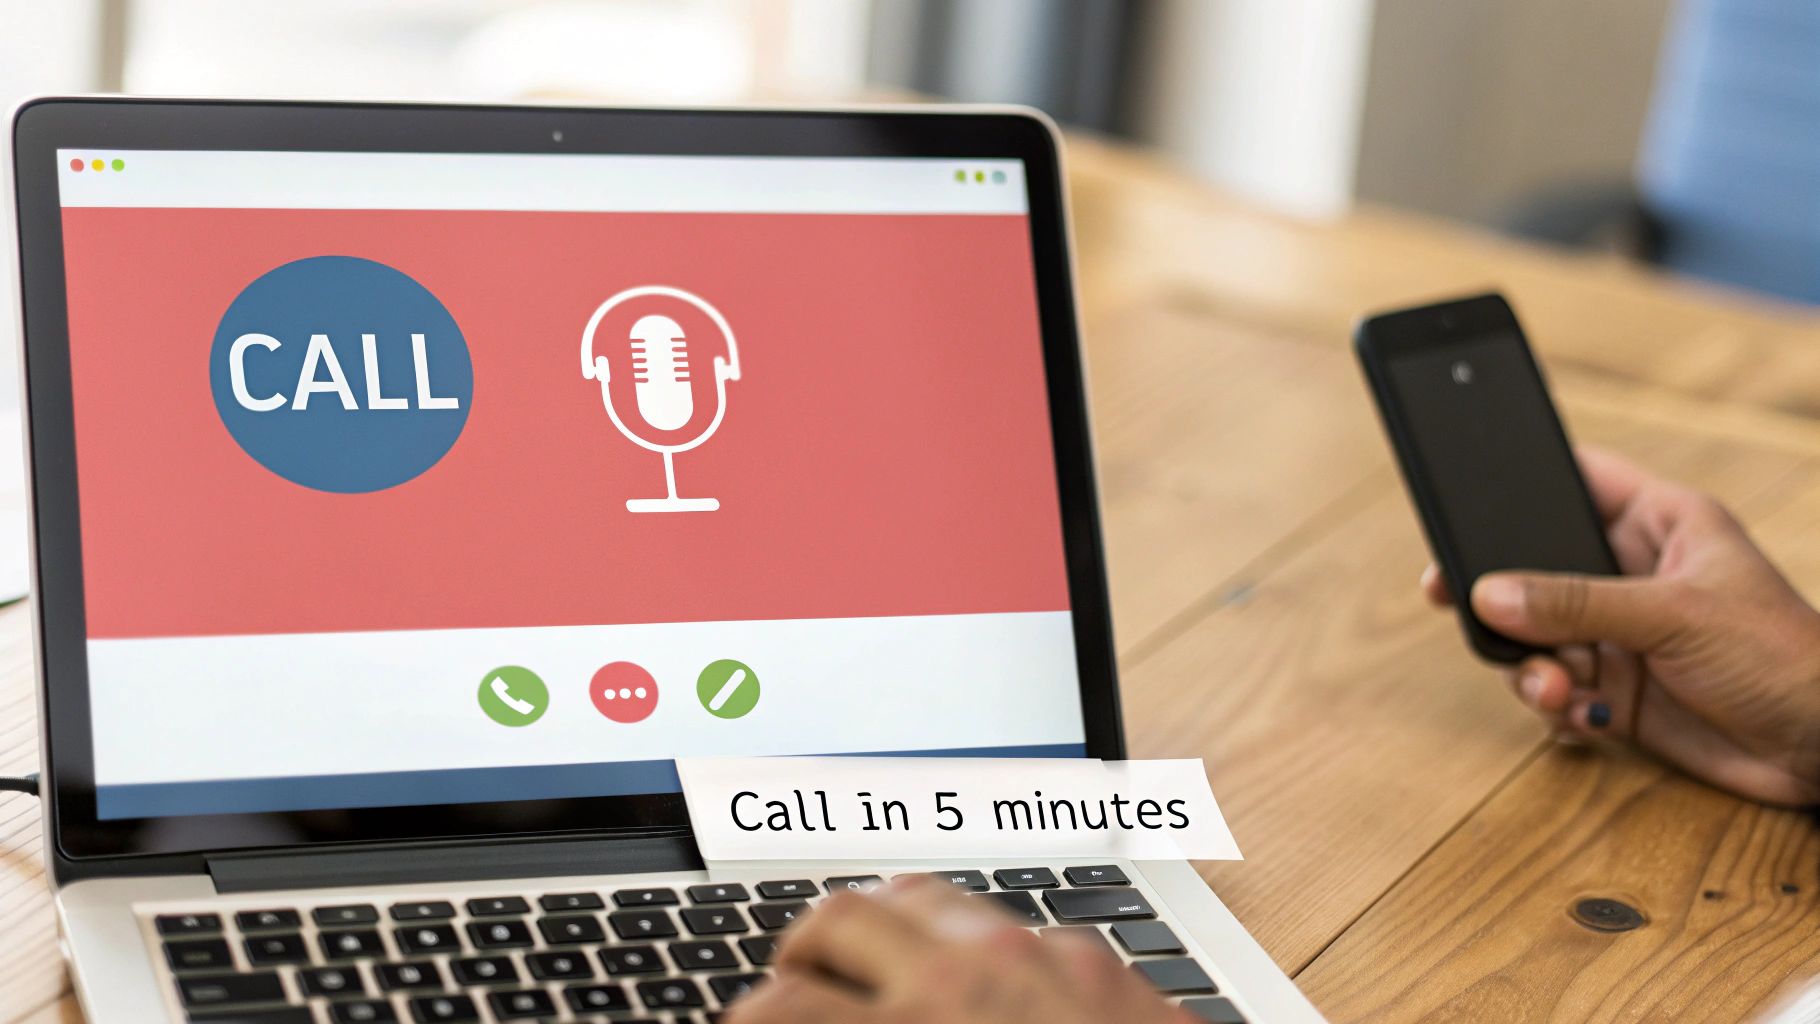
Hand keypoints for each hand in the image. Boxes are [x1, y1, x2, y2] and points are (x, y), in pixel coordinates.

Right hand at [724, 875, 1191, 1023]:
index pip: (775, 1011)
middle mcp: (969, 983)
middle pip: (836, 916)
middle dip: (800, 957)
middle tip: (799, 995)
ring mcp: (1041, 958)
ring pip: (920, 891)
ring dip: (882, 928)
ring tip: (873, 969)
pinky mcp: (1100, 960)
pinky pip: (1007, 920)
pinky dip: (968, 944)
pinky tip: (973, 988)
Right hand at [1421, 446, 1819, 805]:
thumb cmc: (1784, 658)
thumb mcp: (1673, 615)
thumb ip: (1576, 603)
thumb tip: (1490, 595)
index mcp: (1660, 524)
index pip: (1580, 480)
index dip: (1527, 485)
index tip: (1470, 503)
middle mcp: (1632, 575)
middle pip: (1537, 567)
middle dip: (1504, 596)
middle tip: (1459, 603)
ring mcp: (1621, 635)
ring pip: (1535, 636)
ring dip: (1530, 666)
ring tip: (1553, 688)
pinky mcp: (1616, 691)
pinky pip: (1553, 687)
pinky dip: (1555, 704)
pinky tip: (1581, 714)